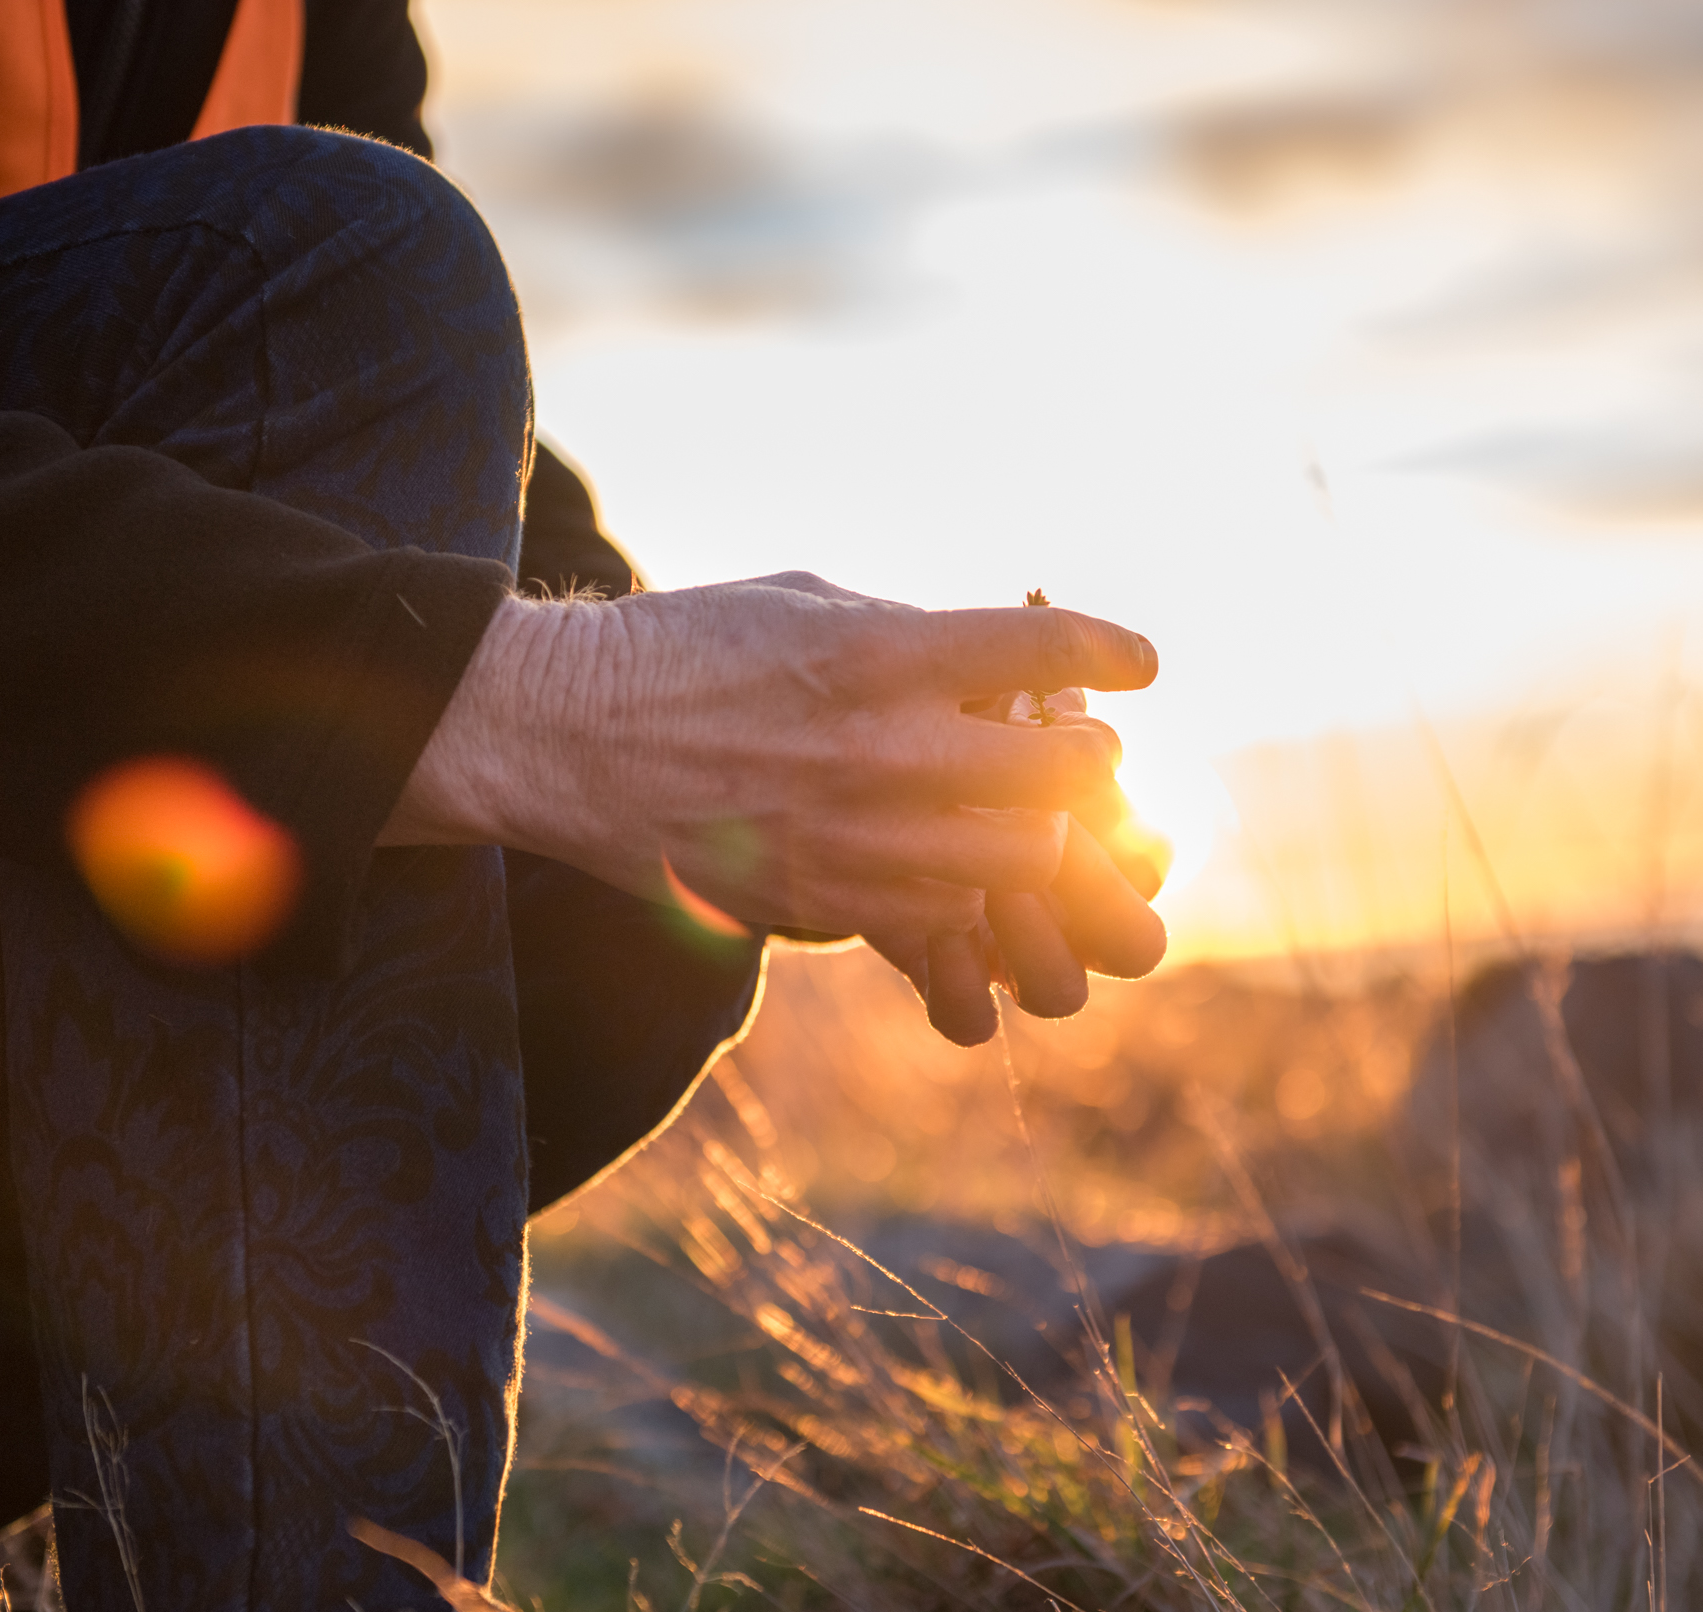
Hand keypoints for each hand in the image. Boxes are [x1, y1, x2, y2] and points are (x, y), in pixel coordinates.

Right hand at [382, 573, 1157, 941]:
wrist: (561, 734)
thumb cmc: (683, 647)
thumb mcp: (806, 602)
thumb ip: (909, 633)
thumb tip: (996, 661)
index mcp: (884, 649)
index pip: (1050, 646)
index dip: (1116, 652)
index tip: (1141, 664)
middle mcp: (885, 746)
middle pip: (1067, 772)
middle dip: (1082, 760)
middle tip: (1068, 752)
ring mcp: (858, 836)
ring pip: (1024, 860)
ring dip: (1036, 838)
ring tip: (1016, 819)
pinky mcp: (823, 902)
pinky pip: (943, 917)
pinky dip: (962, 896)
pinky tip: (945, 869)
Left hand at [868, 688, 1171, 1045]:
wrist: (837, 762)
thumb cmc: (932, 714)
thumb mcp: (981, 691)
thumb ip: (1034, 701)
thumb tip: (1063, 717)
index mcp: (1101, 835)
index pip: (1154, 862)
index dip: (1125, 841)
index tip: (1062, 795)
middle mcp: (1073, 906)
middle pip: (1138, 946)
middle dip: (1095, 899)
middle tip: (1037, 852)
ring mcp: (1014, 951)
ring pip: (1061, 994)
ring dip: (1031, 945)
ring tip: (979, 885)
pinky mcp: (947, 979)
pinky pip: (971, 1021)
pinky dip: (957, 985)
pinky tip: (920, 924)